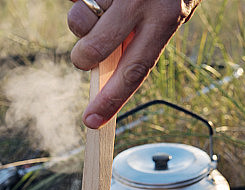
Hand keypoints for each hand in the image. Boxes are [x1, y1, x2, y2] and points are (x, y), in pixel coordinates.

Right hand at [67, 0, 200, 128]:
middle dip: (83, 58)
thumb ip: (140, 39)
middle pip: (93, 49)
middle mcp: (142, 3)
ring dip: (81, 19)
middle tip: (86, 55)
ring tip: (102, 5)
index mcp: (165, 20)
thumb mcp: (167, 14)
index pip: (135, 70)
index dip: (112, 100)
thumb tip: (106, 70)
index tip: (91, 122)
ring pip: (77, 18)